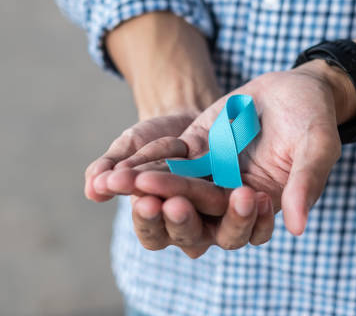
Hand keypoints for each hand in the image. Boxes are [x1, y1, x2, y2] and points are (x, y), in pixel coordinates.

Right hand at [85, 112, 274, 257]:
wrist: (185, 118)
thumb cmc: (150, 139)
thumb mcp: (129, 148)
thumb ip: (111, 167)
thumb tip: (93, 188)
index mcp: (158, 222)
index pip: (150, 231)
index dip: (148, 219)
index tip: (145, 201)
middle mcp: (190, 230)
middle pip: (188, 236)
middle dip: (183, 220)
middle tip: (180, 203)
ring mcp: (219, 221)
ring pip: (228, 235)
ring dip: (234, 220)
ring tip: (240, 197)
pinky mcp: (245, 209)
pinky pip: (256, 224)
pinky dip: (260, 215)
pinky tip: (262, 196)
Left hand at [117, 60, 355, 236]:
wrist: (295, 84)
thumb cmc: (314, 117)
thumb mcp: (318, 145)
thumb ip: (307, 183)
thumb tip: (297, 227)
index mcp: (263, 206)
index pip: (240, 226)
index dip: (227, 221)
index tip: (216, 204)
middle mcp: (232, 196)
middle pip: (200, 213)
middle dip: (174, 207)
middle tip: (149, 202)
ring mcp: (211, 172)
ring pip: (176, 188)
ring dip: (148, 187)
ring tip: (118, 184)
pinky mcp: (195, 148)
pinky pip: (168, 159)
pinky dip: (146, 162)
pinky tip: (121, 165)